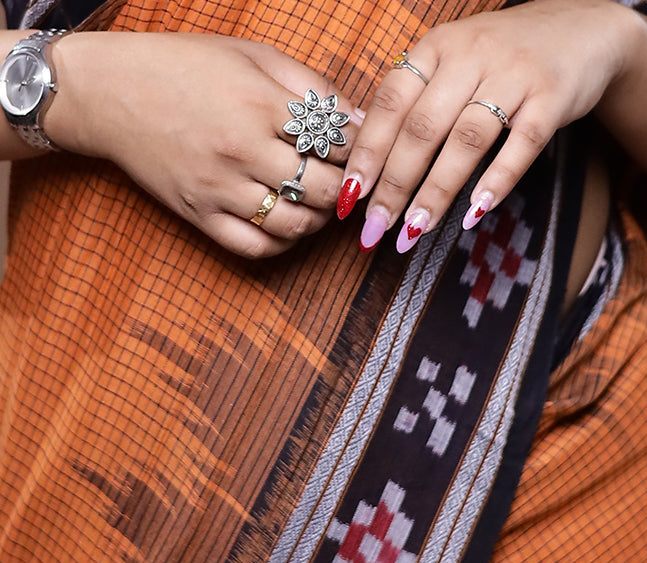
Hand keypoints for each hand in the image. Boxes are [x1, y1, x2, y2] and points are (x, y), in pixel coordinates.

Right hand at [46, 31, 362, 257]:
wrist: (109, 92)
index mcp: (260, 104)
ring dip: (317, 220)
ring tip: (318, 205)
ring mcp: (218, 188)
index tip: (358, 152)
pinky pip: (254, 247)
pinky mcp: (198, 215)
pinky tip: (287, 227)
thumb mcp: (251, 56)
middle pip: (322, 189)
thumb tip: (362, 120)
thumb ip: (310, 86)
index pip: (337, 142)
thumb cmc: (183, 66)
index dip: (358, 150)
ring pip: (293, 225)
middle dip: (344, 189)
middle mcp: (241, 150)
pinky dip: (281, 244)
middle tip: (346, 183)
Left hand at [338, 0, 637, 251]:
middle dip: (394, 185)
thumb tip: (366, 157)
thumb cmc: (504, 58)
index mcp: (437, 47)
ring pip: (466, 139)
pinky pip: (522, 144)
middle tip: (376, 228)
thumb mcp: (453, 63)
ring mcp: (514, 74)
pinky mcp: (552, 96)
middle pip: (422, 128)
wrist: (584, 29)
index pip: (390, 104)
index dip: (368, 154)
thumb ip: (415, 101)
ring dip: (437, 190)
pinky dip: (497, 181)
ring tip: (417, 230)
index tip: (351, 199)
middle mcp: (472, 55)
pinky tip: (475, 212)